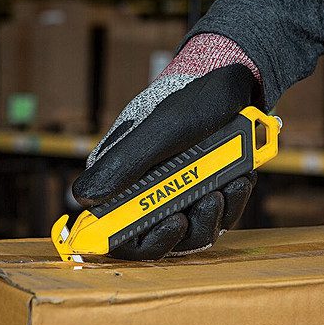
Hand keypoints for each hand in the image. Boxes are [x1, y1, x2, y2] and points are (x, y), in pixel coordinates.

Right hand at [73, 35, 263, 259]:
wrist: (233, 83)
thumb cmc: (193, 98)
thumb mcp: (162, 127)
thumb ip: (125, 162)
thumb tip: (84, 198)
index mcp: (119, 177)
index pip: (114, 231)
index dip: (137, 241)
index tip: (173, 225)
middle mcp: (145, 191)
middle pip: (155, 240)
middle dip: (186, 228)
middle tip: (206, 203)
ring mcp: (177, 195)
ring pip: (191, 234)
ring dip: (214, 214)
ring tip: (227, 185)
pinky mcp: (204, 195)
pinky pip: (217, 218)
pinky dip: (232, 200)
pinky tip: (239, 177)